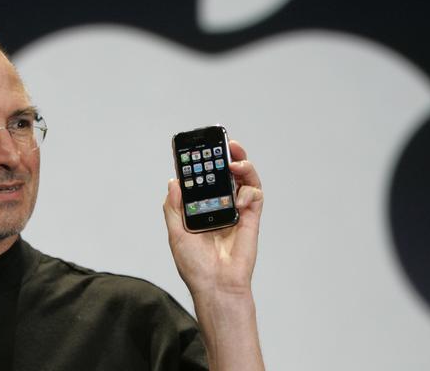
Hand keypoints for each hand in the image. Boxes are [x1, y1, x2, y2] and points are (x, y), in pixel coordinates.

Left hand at [163, 140, 263, 297]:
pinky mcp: (251, 218)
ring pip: (244, 179)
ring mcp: (237, 210)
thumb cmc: (195, 265)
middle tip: (225, 144)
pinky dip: (250, 190)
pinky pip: (255, 196)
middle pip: (226, 174)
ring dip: (242, 164)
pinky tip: (240, 197)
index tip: (199, 148)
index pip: (204, 178)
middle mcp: (220, 205)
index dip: (203, 163)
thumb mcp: (176, 233)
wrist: (216, 285)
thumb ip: (174, 207)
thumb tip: (174, 181)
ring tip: (235, 159)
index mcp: (201, 208)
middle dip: (227, 156)